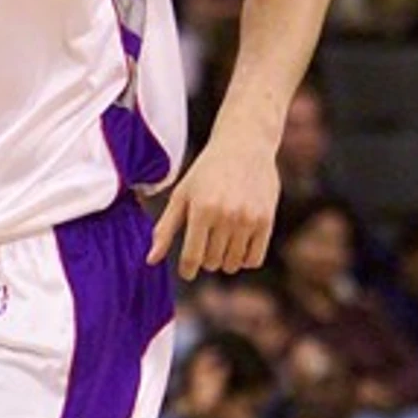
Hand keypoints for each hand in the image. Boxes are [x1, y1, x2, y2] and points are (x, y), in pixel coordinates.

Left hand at [148, 136, 279, 278]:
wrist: (245, 145)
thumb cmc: (206, 172)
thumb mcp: (181, 195)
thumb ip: (164, 229)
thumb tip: (150, 260)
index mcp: (201, 210)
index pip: (191, 258)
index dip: (187, 270)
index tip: (187, 271)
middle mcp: (226, 215)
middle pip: (212, 263)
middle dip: (205, 260)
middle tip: (206, 243)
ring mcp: (248, 219)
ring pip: (232, 264)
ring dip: (224, 261)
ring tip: (221, 243)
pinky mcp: (267, 220)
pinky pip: (254, 259)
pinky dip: (245, 260)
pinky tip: (238, 246)